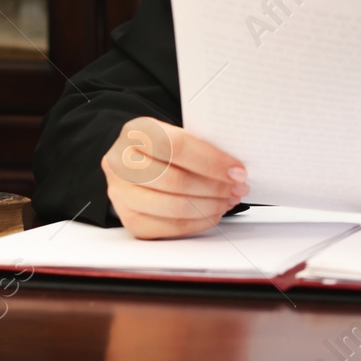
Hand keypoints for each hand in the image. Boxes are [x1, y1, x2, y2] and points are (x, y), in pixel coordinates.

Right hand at [101, 116, 248, 239]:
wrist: (132, 161)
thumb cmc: (161, 147)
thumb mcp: (174, 133)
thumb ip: (199, 146)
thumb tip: (234, 169)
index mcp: (136, 133)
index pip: (176, 147)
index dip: (211, 161)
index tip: (237, 171)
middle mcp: (121, 164)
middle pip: (176, 180)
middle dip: (215, 187)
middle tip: (238, 188)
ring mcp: (122, 195)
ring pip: (174, 207)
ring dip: (210, 206)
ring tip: (228, 200)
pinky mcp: (131, 220)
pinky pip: (171, 227)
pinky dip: (199, 222)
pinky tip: (213, 211)